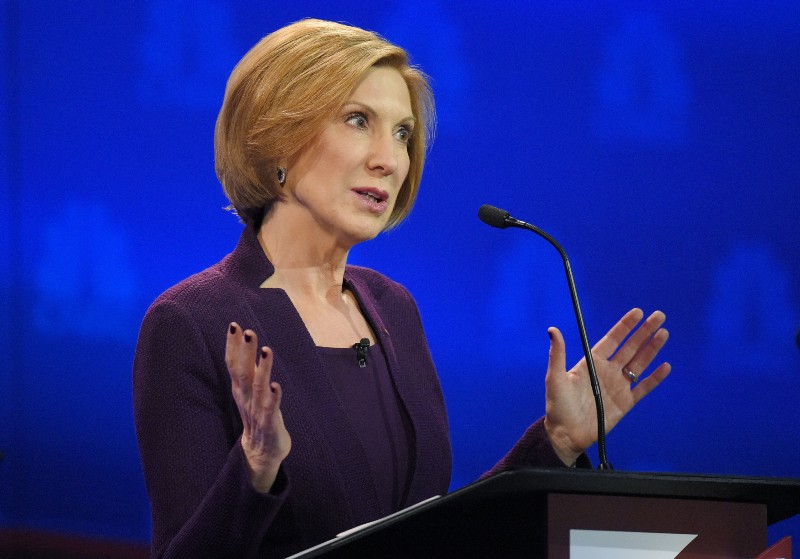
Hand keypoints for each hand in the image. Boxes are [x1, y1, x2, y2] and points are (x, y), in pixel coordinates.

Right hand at [226, 323, 290, 491]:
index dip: (233, 345)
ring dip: (262, 369)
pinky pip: (271, 409)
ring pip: (258, 387)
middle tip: (248, 331)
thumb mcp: (250, 391)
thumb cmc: (258, 416)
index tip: (234, 325)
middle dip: (246, 351)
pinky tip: (276, 385)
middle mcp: (246, 398)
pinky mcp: (269, 423)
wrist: (261, 453)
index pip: (233, 364)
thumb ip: (248, 370)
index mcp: (241, 389)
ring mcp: (257, 411)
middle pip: (243, 372)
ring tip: (266, 350)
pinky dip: (273, 397)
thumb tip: (246, 345)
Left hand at [543, 308, 670, 465]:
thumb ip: (557, 354)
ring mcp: (618, 386)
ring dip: (652, 349)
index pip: (612, 340)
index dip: (625, 326)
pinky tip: (665, 366)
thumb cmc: (557, 406)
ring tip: (663, 334)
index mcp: (592, 362)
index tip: (637, 312)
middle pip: (630, 347)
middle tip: (659, 316)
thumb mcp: (554, 378)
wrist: (566, 434)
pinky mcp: (626, 403)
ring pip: (640, 363)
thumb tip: (553, 329)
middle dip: (644, 332)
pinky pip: (644, 388)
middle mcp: (608, 371)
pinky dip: (655, 378)